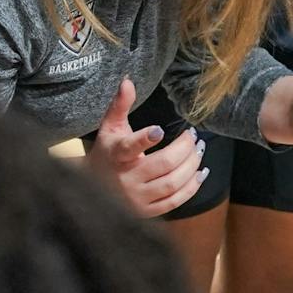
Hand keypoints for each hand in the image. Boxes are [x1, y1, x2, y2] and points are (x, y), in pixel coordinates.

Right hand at [85, 79, 207, 217]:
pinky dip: (192, 187)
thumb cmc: (107, 152)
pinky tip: (201, 173)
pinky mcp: (146, 211)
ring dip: (192, 166)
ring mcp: (137, 198)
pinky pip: (174, 201)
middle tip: (194, 136)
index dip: (144, 139)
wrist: (91, 189)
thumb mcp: (109, 127)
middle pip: (162, 164)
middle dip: (184, 149)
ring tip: (200, 150)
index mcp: (115, 154)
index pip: (129, 147)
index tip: (159, 130)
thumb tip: (128, 80)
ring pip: (171, 183)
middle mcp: (126, 178)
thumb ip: (120, 105)